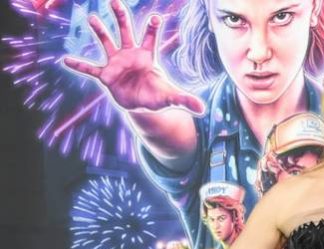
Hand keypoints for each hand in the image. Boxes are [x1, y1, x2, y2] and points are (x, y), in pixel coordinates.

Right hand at [62, 0, 203, 113]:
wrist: (143, 105)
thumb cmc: (158, 97)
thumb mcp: (172, 99)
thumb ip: (186, 100)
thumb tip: (203, 109)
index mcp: (146, 58)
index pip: (150, 39)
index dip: (152, 29)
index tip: (156, 17)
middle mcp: (130, 56)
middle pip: (125, 31)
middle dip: (121, 17)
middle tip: (115, 0)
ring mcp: (116, 64)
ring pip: (107, 43)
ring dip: (100, 31)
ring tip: (92, 17)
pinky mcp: (106, 76)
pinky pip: (90, 69)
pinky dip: (79, 66)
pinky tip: (66, 60)